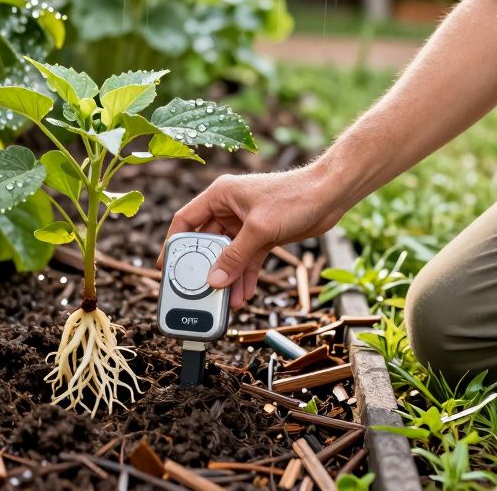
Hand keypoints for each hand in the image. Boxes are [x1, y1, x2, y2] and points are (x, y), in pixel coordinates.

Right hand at [162, 167, 346, 307]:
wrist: (330, 195)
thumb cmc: (294, 197)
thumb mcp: (259, 229)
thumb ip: (235, 256)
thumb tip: (215, 280)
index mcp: (220, 195)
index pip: (186, 220)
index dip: (174, 243)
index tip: (167, 266)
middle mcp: (229, 208)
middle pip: (207, 242)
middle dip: (206, 268)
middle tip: (199, 290)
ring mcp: (246, 223)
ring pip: (228, 255)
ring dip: (228, 277)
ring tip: (226, 300)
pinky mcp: (263, 235)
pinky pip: (247, 259)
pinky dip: (246, 275)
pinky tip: (245, 292)